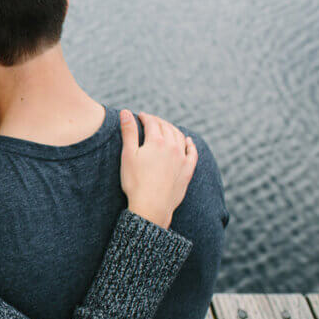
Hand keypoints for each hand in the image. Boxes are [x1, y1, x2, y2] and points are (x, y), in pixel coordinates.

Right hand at [119, 110, 197, 228]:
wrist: (152, 206)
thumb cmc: (135, 182)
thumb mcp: (128, 155)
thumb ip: (129, 132)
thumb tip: (125, 111)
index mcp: (157, 141)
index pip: (152, 122)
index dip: (145, 117)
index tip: (139, 116)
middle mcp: (173, 146)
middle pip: (166, 127)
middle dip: (158, 121)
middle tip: (151, 121)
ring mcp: (182, 158)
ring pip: (180, 137)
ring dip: (173, 129)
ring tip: (166, 128)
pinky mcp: (188, 170)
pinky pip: (192, 153)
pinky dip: (190, 144)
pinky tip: (188, 141)